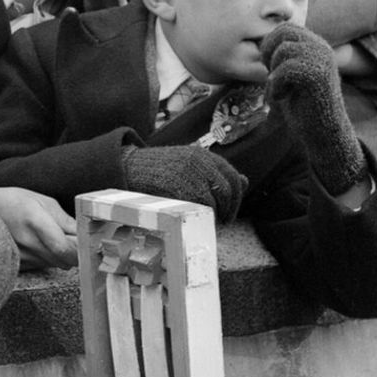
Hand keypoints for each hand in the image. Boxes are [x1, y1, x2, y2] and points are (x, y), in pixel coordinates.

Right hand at [0, 186, 77, 270]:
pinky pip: (43, 265)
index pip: (64, 247)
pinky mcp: (18, 263)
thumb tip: (84, 232)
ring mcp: (21, 256)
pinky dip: (48, 258)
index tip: (88, 244)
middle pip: (63, 260)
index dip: (80, 250)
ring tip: (55, 238)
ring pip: (56, 264)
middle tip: (76, 240)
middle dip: (75, 252)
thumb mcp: (42, 201)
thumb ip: (65, 220)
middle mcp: (28, 242)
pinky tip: (41, 244)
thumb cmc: (13, 201)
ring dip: (62, 255)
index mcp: (35, 221)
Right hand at [122, 145, 247, 224]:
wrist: (130, 167)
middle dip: (230, 207)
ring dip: (219, 213)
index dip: (237, 195)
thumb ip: (216, 172)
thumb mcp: (190, 165)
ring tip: (212, 221)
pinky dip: (205, 214)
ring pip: (219, 197)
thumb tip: (246, 180)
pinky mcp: (181, 185)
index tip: (230, 209)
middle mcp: (200, 161)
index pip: (233, 175)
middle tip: (225, 220)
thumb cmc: (160, 169)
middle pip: (229, 188)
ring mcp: (190, 172)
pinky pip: (203, 203)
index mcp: (203, 154)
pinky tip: (199, 219)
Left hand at [261, 23, 366, 194]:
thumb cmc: (303, 107)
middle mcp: (322, 49)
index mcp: (316, 46)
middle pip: (283, 32)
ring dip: (272, 74)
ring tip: (277, 92)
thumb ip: (283, 58)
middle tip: (270, 77)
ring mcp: (322, 61)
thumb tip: (260, 43)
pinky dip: (275, 86)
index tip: (268, 67)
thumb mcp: (290, 77)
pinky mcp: (318, 76)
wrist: (323, 134)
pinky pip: (286, 70)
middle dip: (268, 53)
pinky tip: (280, 99)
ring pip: (283, 51)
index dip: (269, 44)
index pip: (285, 28)